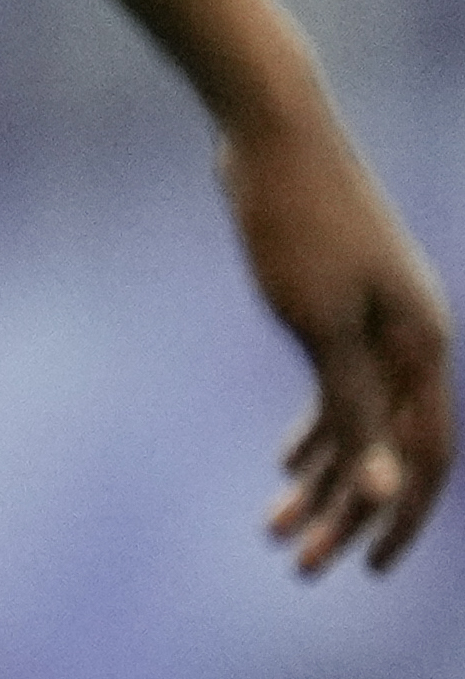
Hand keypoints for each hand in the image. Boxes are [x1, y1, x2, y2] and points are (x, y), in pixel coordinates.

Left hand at [225, 100, 452, 572]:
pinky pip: (339, 387)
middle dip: (345, 511)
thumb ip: (356, 407)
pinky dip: (317, 429)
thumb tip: (387, 488)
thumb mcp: (322, 324)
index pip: (423, 458)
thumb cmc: (298, 219)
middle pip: (387, 448)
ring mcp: (378, 322)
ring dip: (322, 478)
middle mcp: (412, 341)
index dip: (397, 518)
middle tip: (297, 563)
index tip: (362, 566)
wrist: (273, 129)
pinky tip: (289, 463)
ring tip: (275, 528)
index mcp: (423, 349)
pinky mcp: (340, 305)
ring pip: (358, 421)